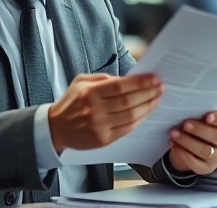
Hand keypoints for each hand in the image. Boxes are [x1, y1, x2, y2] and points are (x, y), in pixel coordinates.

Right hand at [48, 73, 163, 152]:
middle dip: (148, 93)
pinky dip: (140, 119)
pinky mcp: (103, 139)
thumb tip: (127, 79)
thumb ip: (103, 79)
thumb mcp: (81, 82)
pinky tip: (146, 111)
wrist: (56, 128)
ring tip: (157, 98)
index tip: (154, 78)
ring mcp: (99, 126)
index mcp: (89, 93)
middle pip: (129, 101)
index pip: (120, 86)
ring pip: (131, 116)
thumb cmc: (71, 102)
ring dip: (148, 106)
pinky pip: (127, 129)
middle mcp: (95, 110)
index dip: (140, 82)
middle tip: (160, 87)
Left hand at [167, 110, 216, 175]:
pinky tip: (173, 144)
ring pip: (205, 151)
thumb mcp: (200, 115)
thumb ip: (199, 110)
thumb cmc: (197, 123)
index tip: (207, 116)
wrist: (190, 146)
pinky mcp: (207, 168)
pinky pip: (195, 162)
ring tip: (173, 133)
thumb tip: (186, 101)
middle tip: (184, 124)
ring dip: (187, 141)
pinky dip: (183, 153)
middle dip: (199, 130)